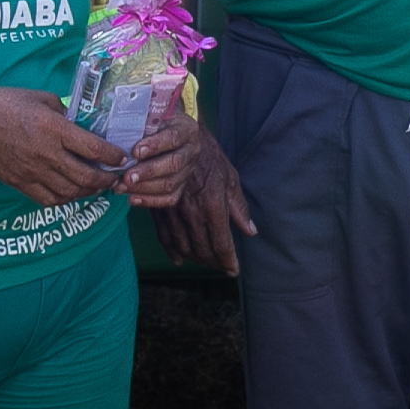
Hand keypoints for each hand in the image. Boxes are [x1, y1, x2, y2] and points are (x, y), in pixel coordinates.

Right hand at [0, 82, 127, 205]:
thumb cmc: (4, 103)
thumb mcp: (41, 98)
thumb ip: (64, 112)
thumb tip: (82, 125)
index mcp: (54, 128)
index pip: (94, 148)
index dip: (114, 156)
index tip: (122, 158)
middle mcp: (46, 153)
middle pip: (86, 177)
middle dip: (106, 180)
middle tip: (113, 177)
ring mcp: (33, 171)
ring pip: (70, 192)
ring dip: (88, 192)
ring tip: (95, 186)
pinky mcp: (20, 183)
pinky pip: (49, 199)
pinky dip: (65, 199)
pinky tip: (71, 191)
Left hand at [117, 96, 202, 209]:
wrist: (166, 128)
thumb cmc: (153, 117)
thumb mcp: (150, 109)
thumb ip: (138, 109)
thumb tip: (111, 102)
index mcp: (187, 128)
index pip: (174, 138)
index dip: (155, 145)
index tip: (134, 151)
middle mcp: (192, 149)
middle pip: (173, 164)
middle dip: (147, 172)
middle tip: (125, 177)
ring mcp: (188, 169)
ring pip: (170, 183)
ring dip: (144, 188)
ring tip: (120, 187)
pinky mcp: (182, 184)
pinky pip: (170, 198)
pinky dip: (150, 201)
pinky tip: (132, 199)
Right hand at [163, 146, 255, 272]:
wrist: (178, 138)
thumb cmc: (208, 157)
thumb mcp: (230, 178)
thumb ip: (239, 208)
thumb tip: (251, 231)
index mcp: (213, 205)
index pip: (222, 243)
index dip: (228, 261)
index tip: (233, 270)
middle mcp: (192, 212)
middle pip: (203, 249)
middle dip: (213, 263)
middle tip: (221, 266)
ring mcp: (173, 212)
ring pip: (184, 247)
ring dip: (195, 259)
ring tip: (205, 262)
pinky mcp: (158, 209)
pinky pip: (165, 238)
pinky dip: (173, 252)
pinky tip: (179, 259)